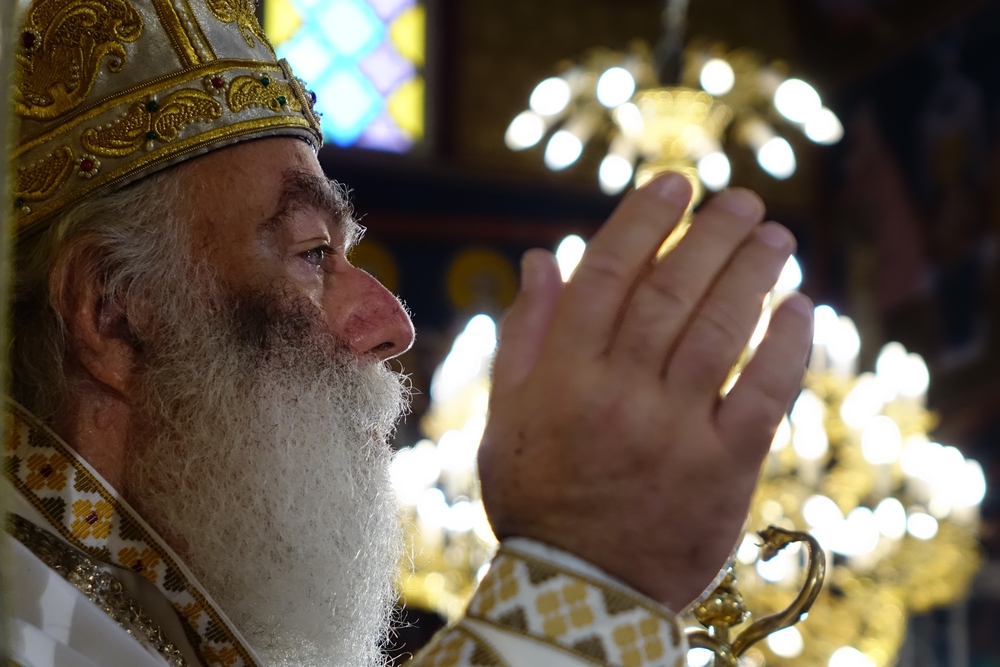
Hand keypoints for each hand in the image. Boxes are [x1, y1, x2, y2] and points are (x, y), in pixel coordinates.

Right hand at [478, 173, 812, 611]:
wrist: (582, 587)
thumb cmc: (538, 494)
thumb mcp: (506, 416)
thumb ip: (524, 334)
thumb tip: (539, 257)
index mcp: (563, 375)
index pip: (606, 276)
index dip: (643, 220)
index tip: (676, 183)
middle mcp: (618, 393)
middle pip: (672, 292)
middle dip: (711, 235)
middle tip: (742, 201)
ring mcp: (674, 430)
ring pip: (719, 331)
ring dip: (753, 273)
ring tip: (776, 235)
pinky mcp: (723, 467)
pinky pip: (763, 393)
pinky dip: (786, 345)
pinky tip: (802, 306)